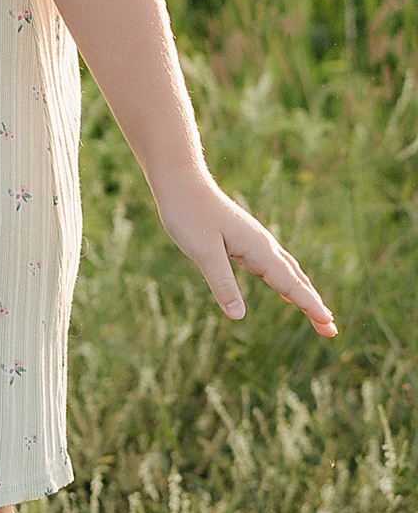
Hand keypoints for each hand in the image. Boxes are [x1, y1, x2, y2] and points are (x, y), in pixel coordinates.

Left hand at [153, 167, 334, 335]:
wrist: (182, 182)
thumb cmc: (190, 214)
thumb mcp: (203, 252)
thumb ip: (222, 283)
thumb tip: (238, 316)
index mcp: (258, 249)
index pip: (290, 284)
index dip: (310, 306)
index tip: (329, 325)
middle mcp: (264, 245)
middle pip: (296, 280)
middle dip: (314, 305)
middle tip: (332, 331)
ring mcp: (256, 242)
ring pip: (288, 272)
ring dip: (304, 294)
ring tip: (319, 314)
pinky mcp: (245, 240)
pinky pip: (275, 266)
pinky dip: (288, 282)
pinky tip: (287, 291)